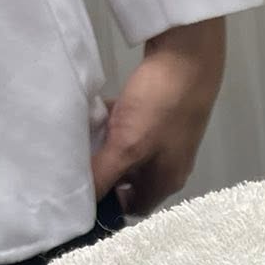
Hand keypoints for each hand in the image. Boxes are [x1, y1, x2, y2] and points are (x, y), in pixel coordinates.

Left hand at [90, 18, 226, 217]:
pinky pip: (130, 128)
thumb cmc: (160, 109)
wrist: (188, 58)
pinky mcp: (160, 115)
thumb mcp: (126, 147)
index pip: (133, 207)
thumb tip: (81, 203)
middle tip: (76, 158)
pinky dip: (114, 123)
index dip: (108, 204)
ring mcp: (164, 139)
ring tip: (82, 134)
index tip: (80, 189)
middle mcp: (166, 166)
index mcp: (165, 182)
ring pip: (127, 152)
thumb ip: (103, 176)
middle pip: (128, 179)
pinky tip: (97, 111)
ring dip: (106, 145)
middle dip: (103, 170)